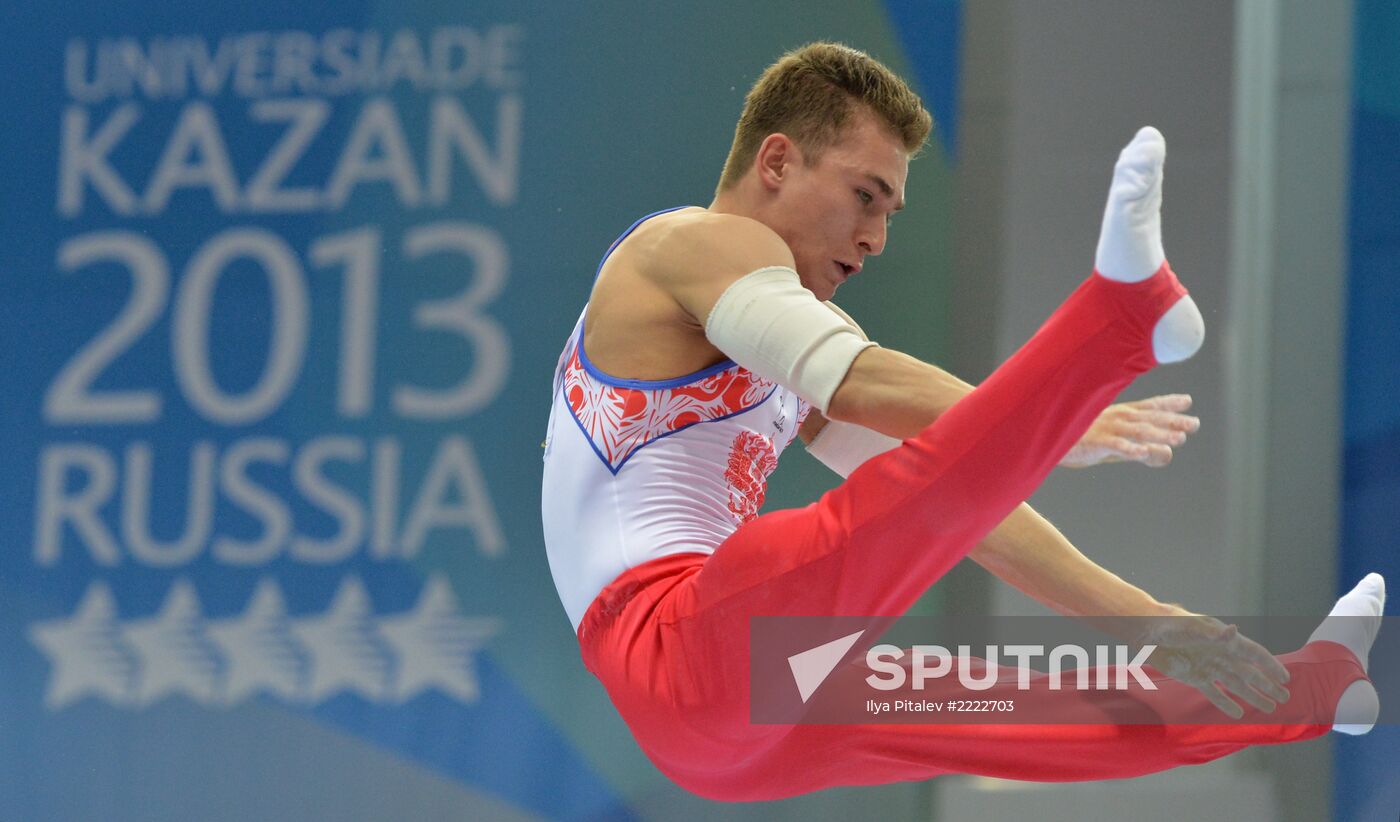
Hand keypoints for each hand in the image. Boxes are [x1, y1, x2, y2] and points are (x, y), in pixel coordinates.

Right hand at [1059, 394, 1199, 467]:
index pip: (1149, 407)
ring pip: (1139, 431)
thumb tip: (1167, 455)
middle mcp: (1118, 418)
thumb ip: (1140, 450)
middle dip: (1173, 420)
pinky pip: (1117, 445)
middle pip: (1150, 419)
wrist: (1049, 438)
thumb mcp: (1115, 446)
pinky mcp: (1097, 442)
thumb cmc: (1082, 440)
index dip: (1168, 404)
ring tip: (1179, 439)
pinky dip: (1131, 448)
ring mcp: (1108, 429)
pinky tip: (1144, 453)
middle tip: (1194, 424)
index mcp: (1121, 414)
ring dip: (1159, 435)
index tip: (1187, 401)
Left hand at [1134, 608, 1290, 718]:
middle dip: (1267, 685)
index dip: (1270, 665)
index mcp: (1224, 640)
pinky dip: (1225, 703)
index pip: (1254, 654)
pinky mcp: (1194, 677)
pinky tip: (1238, 714)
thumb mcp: (1192, 626)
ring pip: (1236, 685)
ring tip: (1269, 708)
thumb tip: (1234, 630)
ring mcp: (1208, 667)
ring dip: (1252, 696)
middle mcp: (1220, 654)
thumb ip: (1213, 633)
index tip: (1285, 678)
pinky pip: (1214, 693)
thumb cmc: (1171, 623)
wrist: (1147, 631)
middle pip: (1249, 672)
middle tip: (1284, 698)